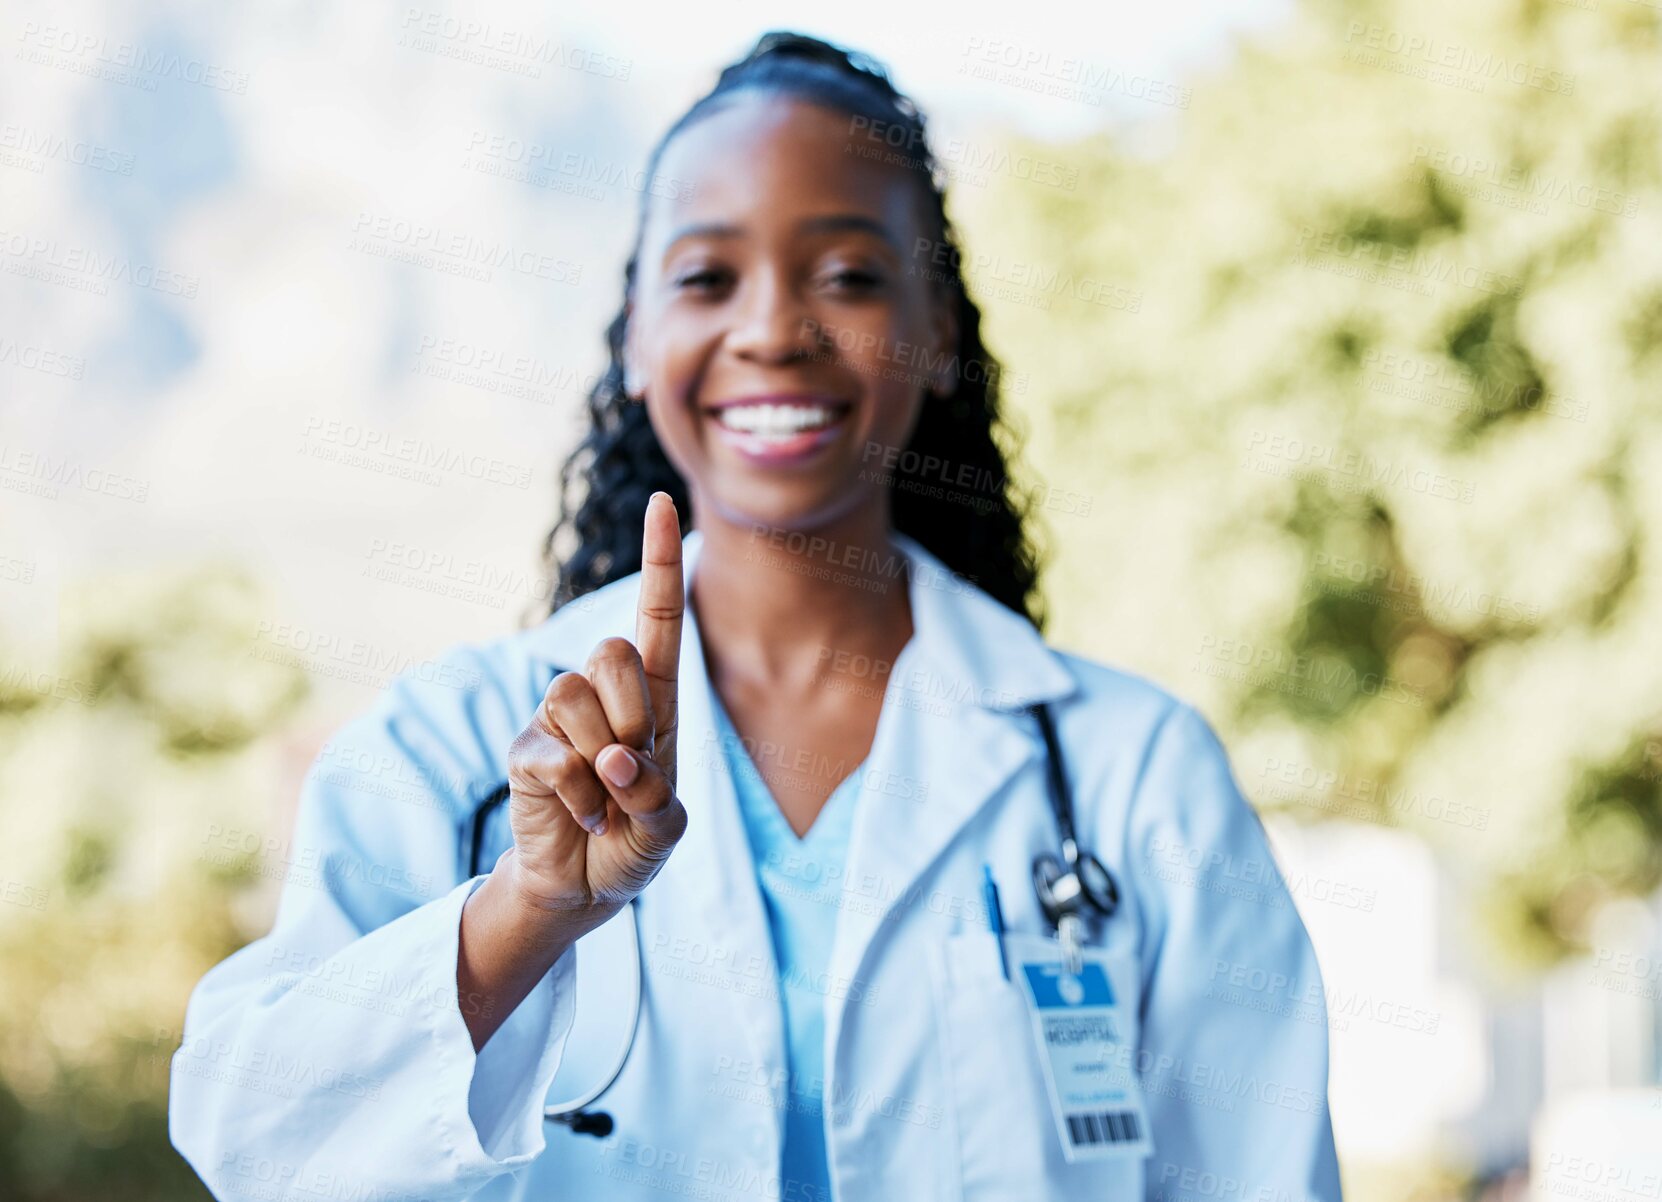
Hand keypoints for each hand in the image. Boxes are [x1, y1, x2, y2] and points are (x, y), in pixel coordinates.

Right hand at [501, 492, 687, 933]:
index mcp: (653, 695)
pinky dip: (581, 795)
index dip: (660, 559)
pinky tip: (585, 816)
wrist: (586, 887)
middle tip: (632, 767)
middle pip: (611, 652)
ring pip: (574, 696)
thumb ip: (655, 791)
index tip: (661, 501)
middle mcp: (603, 694)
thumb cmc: (635, 840)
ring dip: (602, 758)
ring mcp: (556, 718)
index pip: (658, 615)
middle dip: (632, 714)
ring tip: (607, 796)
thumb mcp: (668, 823)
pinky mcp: (524, 750)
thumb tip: (613, 759)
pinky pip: (553, 754)